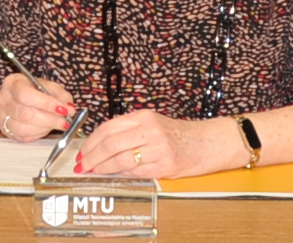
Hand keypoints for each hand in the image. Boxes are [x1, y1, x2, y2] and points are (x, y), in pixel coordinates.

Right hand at [0, 70, 78, 140]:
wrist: (21, 98)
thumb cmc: (35, 91)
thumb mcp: (49, 86)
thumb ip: (60, 95)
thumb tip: (69, 109)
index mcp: (12, 83)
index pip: (26, 95)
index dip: (46, 104)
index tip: (63, 109)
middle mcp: (3, 99)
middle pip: (25, 114)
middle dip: (49, 119)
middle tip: (65, 121)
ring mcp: (1, 116)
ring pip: (23, 128)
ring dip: (45, 128)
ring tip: (57, 124)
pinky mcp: (5, 130)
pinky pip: (23, 136)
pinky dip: (39, 134)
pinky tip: (46, 127)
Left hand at [67, 110, 241, 178]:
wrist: (209, 142)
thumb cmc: (180, 134)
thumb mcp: (153, 123)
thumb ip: (130, 131)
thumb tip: (100, 145)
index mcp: (144, 116)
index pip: (108, 128)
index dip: (91, 142)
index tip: (82, 152)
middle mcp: (150, 129)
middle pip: (110, 144)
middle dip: (92, 157)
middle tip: (82, 165)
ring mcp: (158, 148)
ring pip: (121, 160)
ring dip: (103, 168)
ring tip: (94, 172)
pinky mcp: (165, 165)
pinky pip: (136, 172)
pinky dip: (123, 175)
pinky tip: (116, 176)